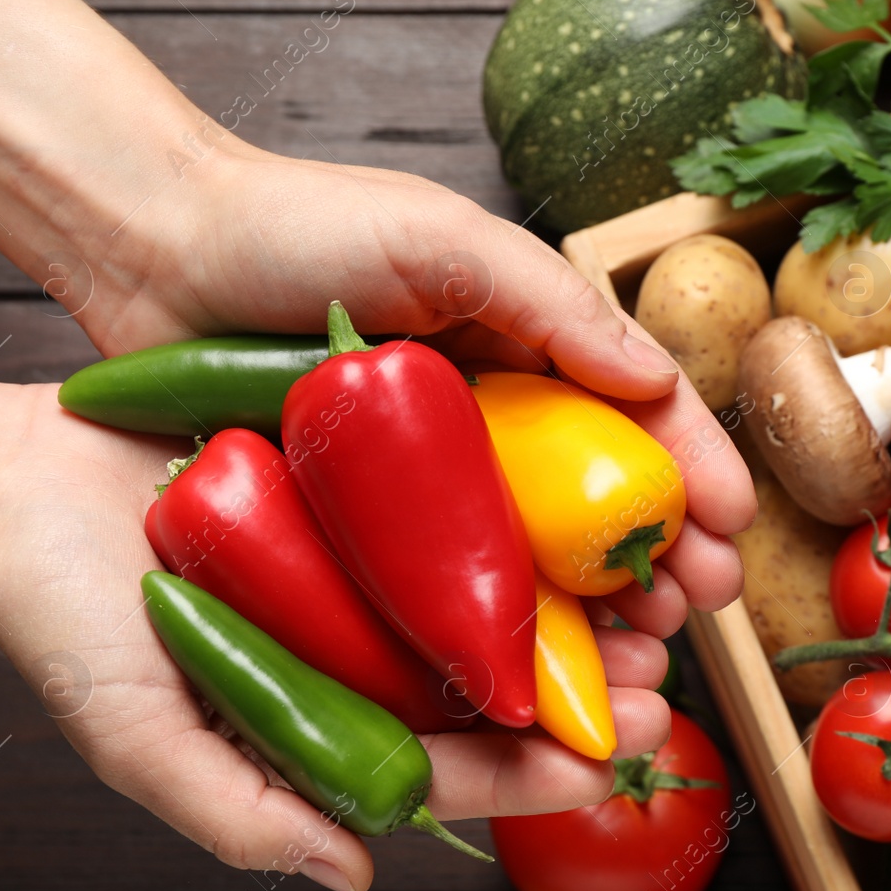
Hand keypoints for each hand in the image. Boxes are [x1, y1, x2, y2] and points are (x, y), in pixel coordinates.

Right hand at [0, 373, 687, 890]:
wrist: (13, 487)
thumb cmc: (61, 621)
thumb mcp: (140, 738)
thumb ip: (244, 813)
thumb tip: (353, 876)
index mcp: (327, 725)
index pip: (451, 769)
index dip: (534, 775)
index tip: (608, 769)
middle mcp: (360, 655)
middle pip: (493, 691)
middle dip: (582, 703)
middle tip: (660, 696)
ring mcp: (366, 576)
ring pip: (493, 608)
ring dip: (574, 618)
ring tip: (647, 621)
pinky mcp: (362, 496)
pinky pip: (454, 517)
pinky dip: (519, 527)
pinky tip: (575, 524)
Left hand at [76, 146, 755, 637]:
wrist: (155, 253)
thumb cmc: (298, 223)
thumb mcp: (445, 239)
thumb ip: (554, 301)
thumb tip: (657, 380)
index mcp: (525, 346)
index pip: (637, 413)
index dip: (696, 469)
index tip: (735, 526)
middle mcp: (490, 418)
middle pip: (601, 502)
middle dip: (664, 558)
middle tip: (699, 609)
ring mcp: (429, 478)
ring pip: (538, 560)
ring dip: (603, 613)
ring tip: (644, 655)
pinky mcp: (366, 527)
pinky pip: (448, 584)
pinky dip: (505, 629)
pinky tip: (542, 668)